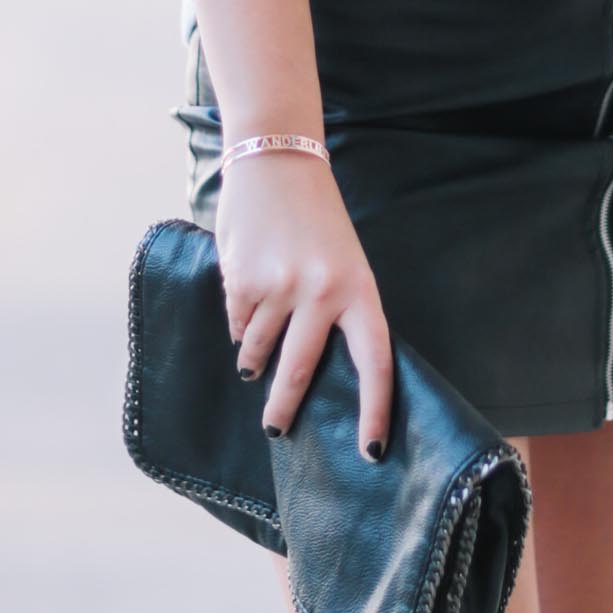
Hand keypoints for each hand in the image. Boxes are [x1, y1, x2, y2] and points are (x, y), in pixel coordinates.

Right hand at [219, 149, 395, 459]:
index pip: (375, 362)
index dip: (375, 410)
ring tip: (254, 354)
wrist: (277, 162)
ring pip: (259, 350)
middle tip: (277, 430)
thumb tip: (315, 375)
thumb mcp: (343, 264)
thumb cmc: (316, 221)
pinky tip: (246, 297)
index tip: (371, 451)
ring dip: (254, 358)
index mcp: (359, 289)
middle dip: (284, 409)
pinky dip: (240, 323)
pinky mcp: (243, 280)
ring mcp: (279, 287)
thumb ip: (336, 313)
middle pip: (301, 371)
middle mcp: (322, 292)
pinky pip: (238, 324)